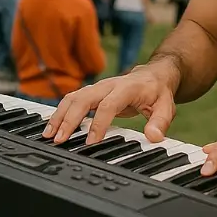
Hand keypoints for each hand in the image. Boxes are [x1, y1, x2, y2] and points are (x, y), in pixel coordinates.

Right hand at [43, 63, 178, 145]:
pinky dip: (60, 112)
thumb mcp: (167, 106)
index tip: (91, 141)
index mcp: (127, 88)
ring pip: (73, 98)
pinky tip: (52, 127)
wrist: (154, 75)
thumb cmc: (158, 92)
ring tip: (50, 135)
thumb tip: (154, 137)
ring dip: (60, 115)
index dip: (99, 123)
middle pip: (84, 98)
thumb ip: (160, 122)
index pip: (109, 105)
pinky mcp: (91, 92)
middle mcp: (109, 85)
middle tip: (61, 139)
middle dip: (70, 119)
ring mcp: (98, 87)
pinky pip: (71, 100)